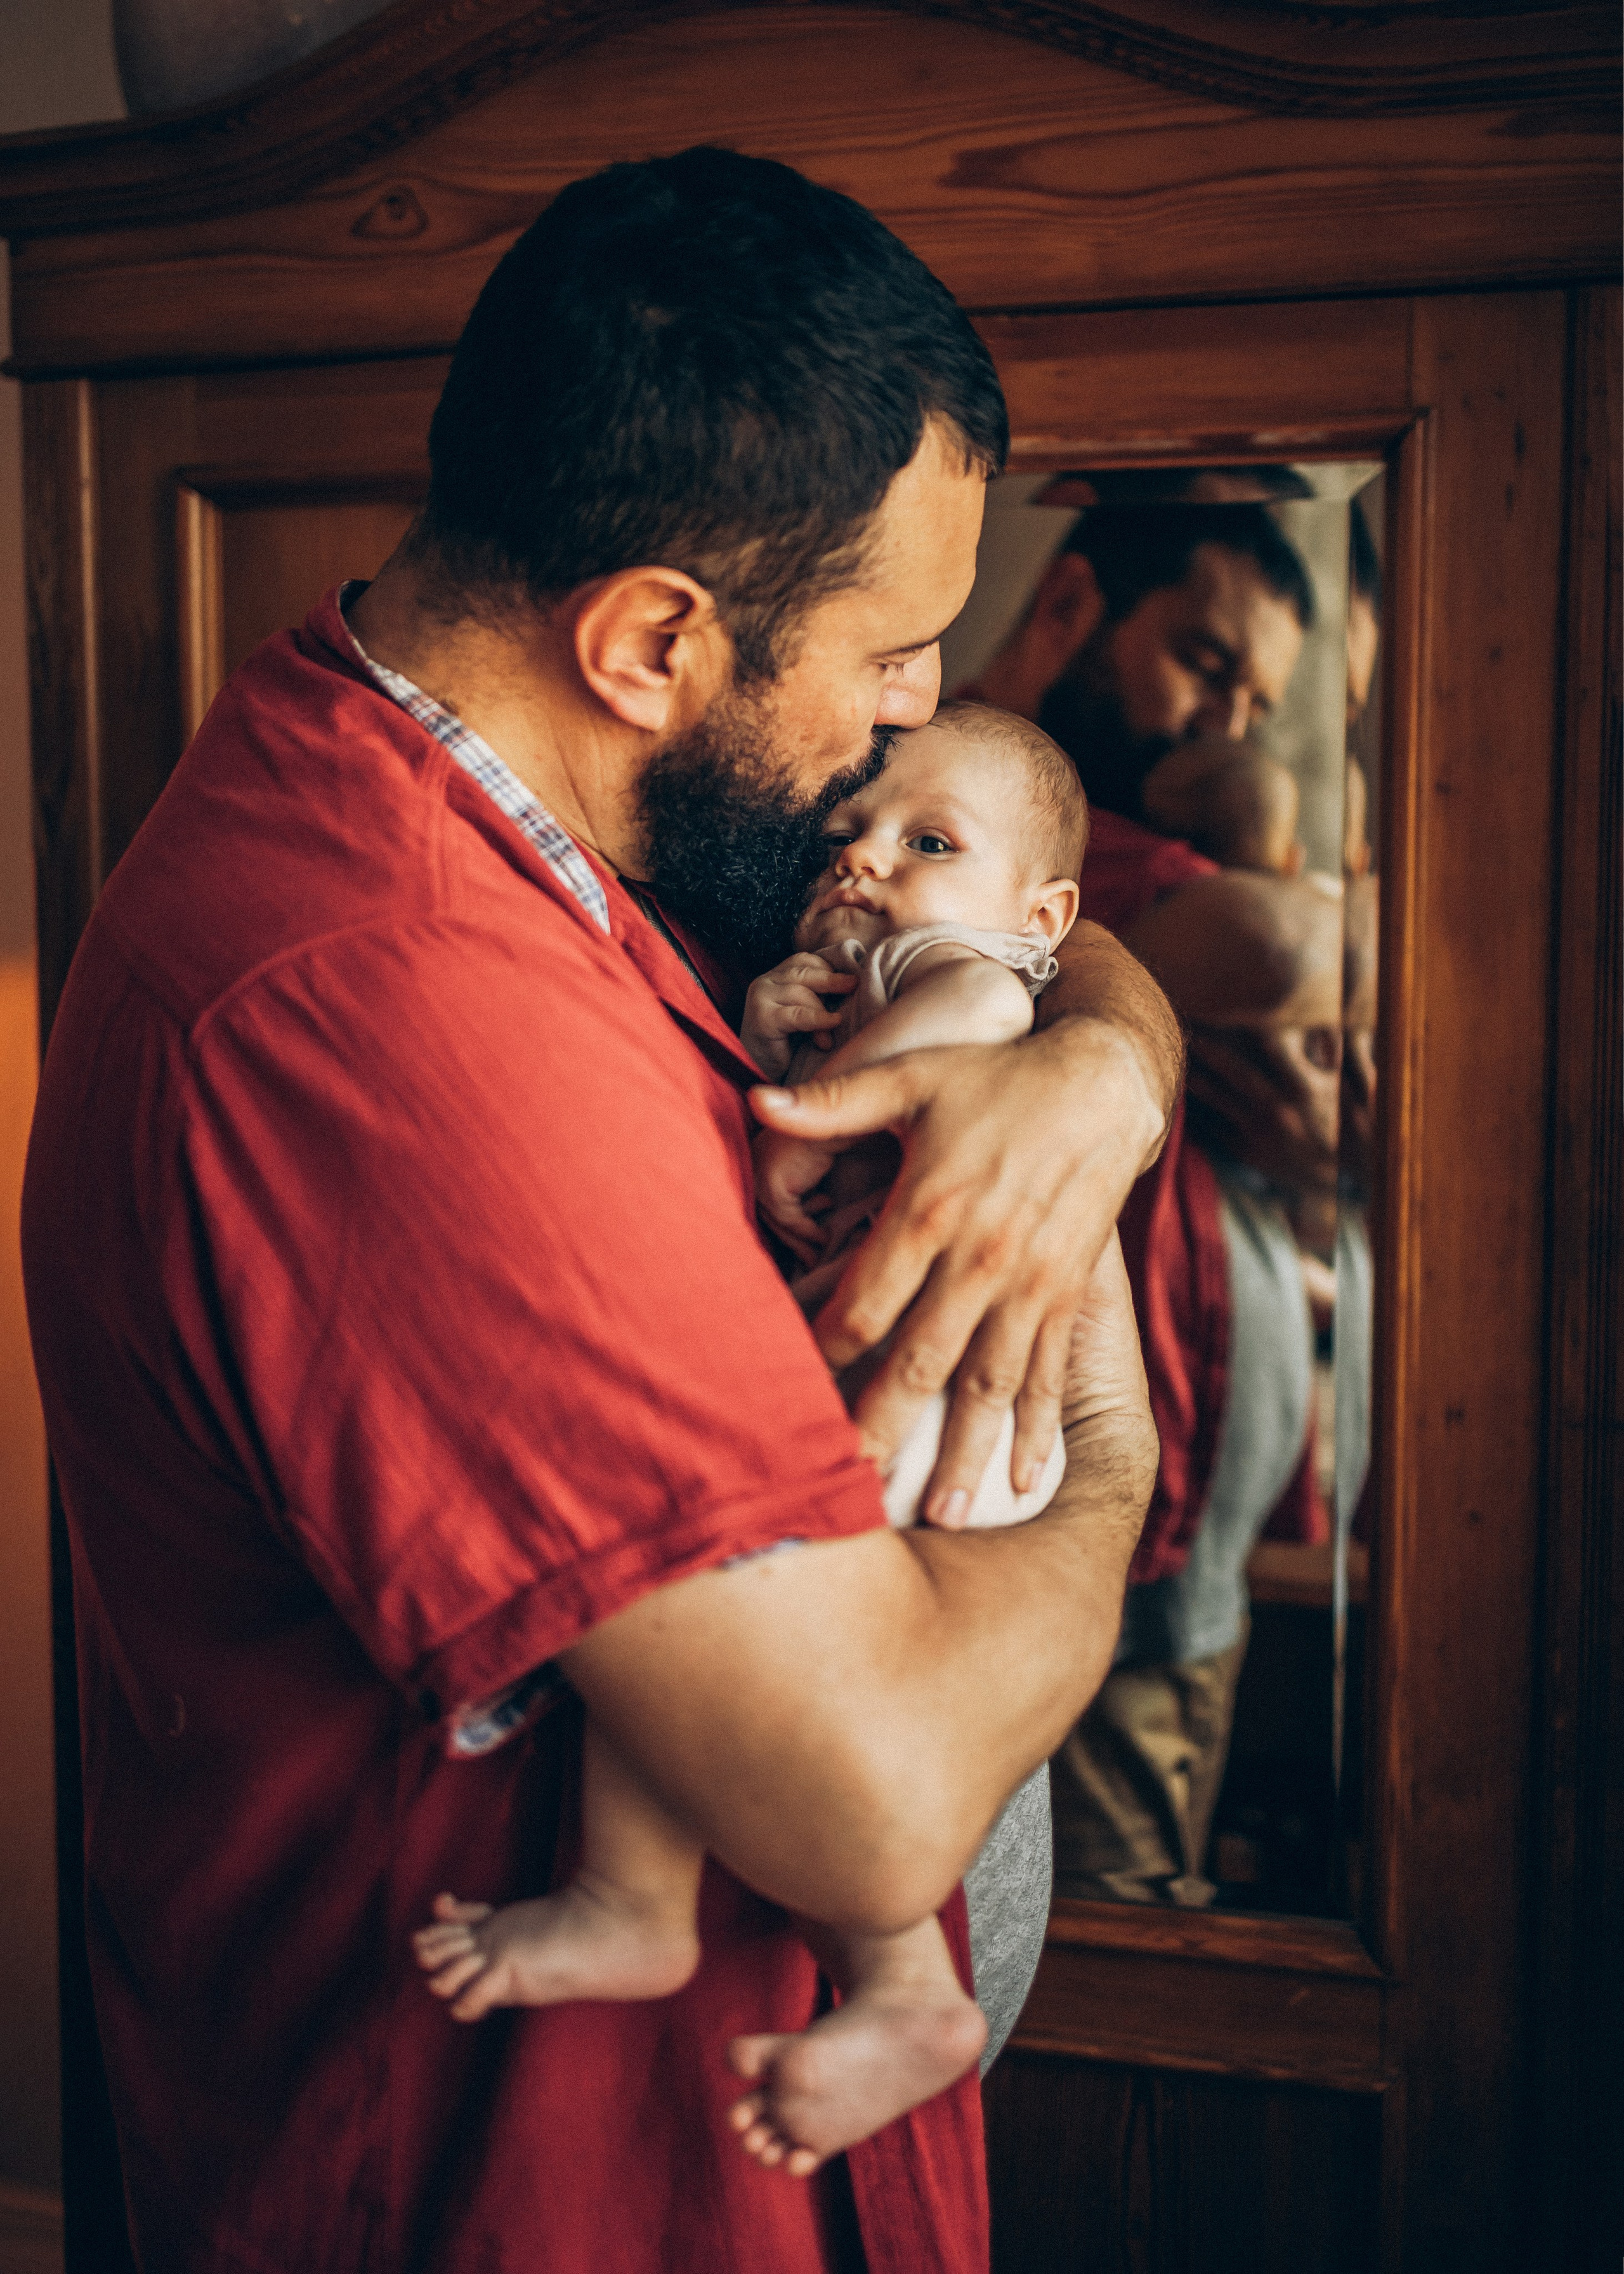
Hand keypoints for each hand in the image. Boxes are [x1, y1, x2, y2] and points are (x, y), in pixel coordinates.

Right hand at [738, 952, 855, 1078]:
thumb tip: (855, 984)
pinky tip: (831, 1027)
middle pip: (804, 972)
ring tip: (838, 1026)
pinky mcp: (762, 1018)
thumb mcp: (806, 1012)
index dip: (827, 967)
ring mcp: (760, 998)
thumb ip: (819, 996)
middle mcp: (765, 982)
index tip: (849, 979)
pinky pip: (797, 1015)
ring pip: (801, 993)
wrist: (758, 1071)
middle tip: (855, 985)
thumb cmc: (787, 1044)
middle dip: (832, 980)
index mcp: (775, 976)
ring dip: (823, 1010)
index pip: (804, 960)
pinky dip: (818, 1020)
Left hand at [749, 1017, 1164, 1521]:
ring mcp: (1030, 1284)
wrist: (1107, 1082)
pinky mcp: (1067, 1294)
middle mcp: (981, 1259)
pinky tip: (1027, 1483)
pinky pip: (1050, 1373)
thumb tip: (754, 1101)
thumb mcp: (914, 1076)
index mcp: (931, 1209)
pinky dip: (1039, 1430)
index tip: (787, 1397)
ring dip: (964, 1453)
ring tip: (939, 1515)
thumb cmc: (998, 1078)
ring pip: (988, 1384)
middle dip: (881, 1429)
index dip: (823, 1353)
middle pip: (920, 1361)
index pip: (865, 1302)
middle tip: (848, 1493)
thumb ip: (835, 1100)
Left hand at [1184, 1025, 1338, 1193]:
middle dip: (1210, 1051)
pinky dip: (1198, 1112)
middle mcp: (1278, 1109)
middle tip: (1187, 1033)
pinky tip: (1183, 1099)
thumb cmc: (1336, 1119)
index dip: (1247, 1028)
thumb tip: (1321, 1019)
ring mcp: (1260, 1132)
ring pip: (1219, 1100)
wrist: (1335, 1171)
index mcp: (1302, 1088)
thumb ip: (1327, 1050)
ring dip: (1196, 1080)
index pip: (1272, 1050)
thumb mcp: (1336, 1084)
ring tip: (1177, 1062)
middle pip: (1237, 1073)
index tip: (1225, 1011)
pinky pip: (1216, 1128)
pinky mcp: (1248, 1152)